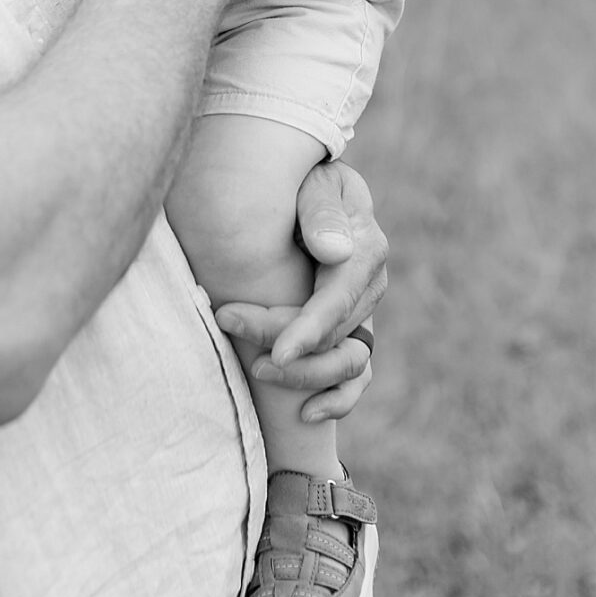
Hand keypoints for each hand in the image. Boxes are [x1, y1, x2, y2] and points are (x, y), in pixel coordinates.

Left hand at [215, 157, 388, 425]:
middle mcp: (369, 288)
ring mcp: (363, 316)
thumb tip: (334, 252)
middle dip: (279, 339)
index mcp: (365, 250)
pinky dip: (337, 401)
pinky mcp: (350, 334)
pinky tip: (306, 415)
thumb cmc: (306, 182)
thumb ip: (322, 211)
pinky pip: (355, 379)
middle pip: (331, 335)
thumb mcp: (316, 181)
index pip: (337, 300)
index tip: (275, 352)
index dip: (307, 330)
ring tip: (257, 369)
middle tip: (226, 321)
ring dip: (304, 376)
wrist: (310, 191)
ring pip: (346, 364)